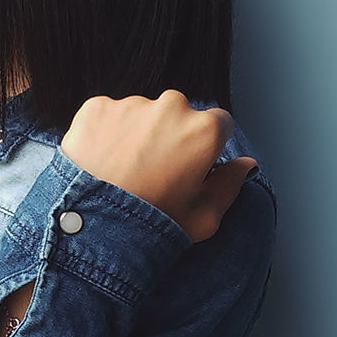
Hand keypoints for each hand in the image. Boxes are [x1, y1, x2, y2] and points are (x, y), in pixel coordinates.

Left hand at [60, 91, 257, 242]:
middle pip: (178, 115)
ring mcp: (131, 105)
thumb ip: (230, 185)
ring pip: (141, 114)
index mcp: (204, 131)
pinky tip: (100, 163)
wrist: (91, 230)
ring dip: (135, 134)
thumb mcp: (204, 218)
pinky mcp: (95, 108)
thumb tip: (246, 165)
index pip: (218, 124)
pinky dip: (104, 134)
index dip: (205, 146)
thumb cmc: (151, 228)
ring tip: (121, 172)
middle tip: (152, 173)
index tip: (190, 165)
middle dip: (169, 137)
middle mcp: (170, 107)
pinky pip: (107, 116)